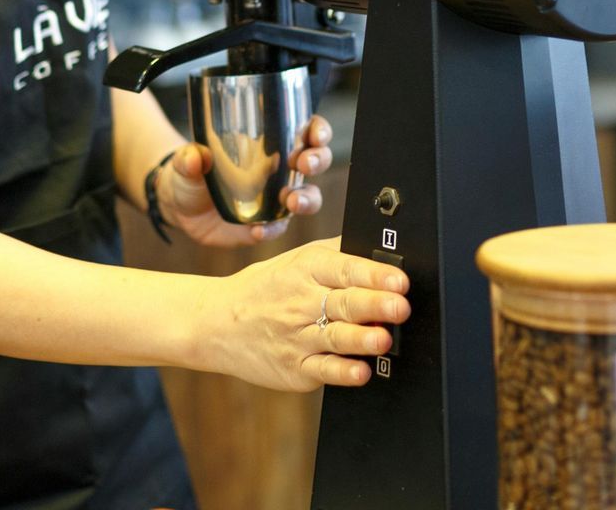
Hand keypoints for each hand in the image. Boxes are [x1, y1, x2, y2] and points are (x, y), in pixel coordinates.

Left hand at [159, 114, 334, 247]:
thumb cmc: (191, 171)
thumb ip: (189, 157)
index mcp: (268, 142)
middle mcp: (280, 169)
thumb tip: (195, 157)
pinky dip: (273, 229)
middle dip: (318, 160)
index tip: (314, 135)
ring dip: (307, 198)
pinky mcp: (266, 224)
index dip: (317, 130)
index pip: (304, 130)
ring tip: (292, 201)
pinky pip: (279, 227)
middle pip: (315, 160)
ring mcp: (276, 198)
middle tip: (304, 164)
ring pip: (308, 196)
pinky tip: (259, 231)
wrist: (180, 206)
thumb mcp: (186, 160)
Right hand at [191, 236, 409, 392]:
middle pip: (344, 303)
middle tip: (400, 307)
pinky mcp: (294, 368)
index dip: (374, 275)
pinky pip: (322, 370)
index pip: (345, 269)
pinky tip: (360, 372)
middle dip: (374, 305)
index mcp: (307, 269)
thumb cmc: (266, 289)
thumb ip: (338, 252)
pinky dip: (342, 372)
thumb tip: (381, 243)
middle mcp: (302, 302)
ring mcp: (297, 337)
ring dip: (362, 339)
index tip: (399, 280)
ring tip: (383, 338)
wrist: (216, 322)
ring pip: (336, 338)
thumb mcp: (295, 260)